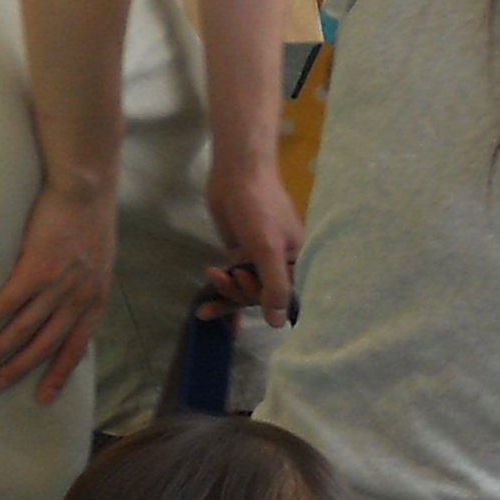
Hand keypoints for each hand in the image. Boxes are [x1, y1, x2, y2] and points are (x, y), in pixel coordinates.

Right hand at [0, 179, 114, 399]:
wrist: (85, 188)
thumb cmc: (91, 220)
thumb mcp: (100, 263)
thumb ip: (87, 290)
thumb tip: (72, 309)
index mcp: (95, 301)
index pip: (76, 347)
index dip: (58, 374)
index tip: (42, 397)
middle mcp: (77, 300)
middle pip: (45, 346)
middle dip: (18, 370)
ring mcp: (57, 286)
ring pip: (24, 330)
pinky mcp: (35, 268)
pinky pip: (7, 303)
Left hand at [201, 161, 305, 327]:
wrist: (235, 174)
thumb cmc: (259, 207)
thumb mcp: (268, 248)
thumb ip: (274, 287)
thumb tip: (278, 325)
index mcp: (296, 263)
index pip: (287, 299)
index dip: (269, 304)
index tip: (252, 293)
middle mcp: (279, 265)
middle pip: (262, 298)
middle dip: (243, 292)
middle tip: (234, 274)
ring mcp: (257, 261)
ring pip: (244, 292)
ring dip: (228, 291)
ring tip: (215, 274)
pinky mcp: (239, 255)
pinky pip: (232, 282)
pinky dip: (219, 292)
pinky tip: (203, 310)